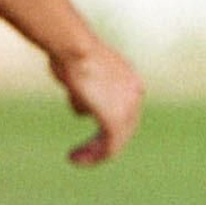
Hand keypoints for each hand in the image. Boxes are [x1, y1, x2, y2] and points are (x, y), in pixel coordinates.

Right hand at [50, 38, 144, 164]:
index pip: (125, 111)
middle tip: (81, 152)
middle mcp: (135, 94)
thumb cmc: (70, 50)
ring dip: (94, 153)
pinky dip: (93, 156)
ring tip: (74, 158)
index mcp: (130, 80)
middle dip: (101, 142)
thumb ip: (84, 90)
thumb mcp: (79, 71)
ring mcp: (127, 107)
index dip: (107, 125)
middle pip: (124, 128)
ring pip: (116, 140)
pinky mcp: (115, 119)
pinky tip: (75, 159)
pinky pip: (108, 146)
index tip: (89, 134)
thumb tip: (82, 108)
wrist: (73, 45)